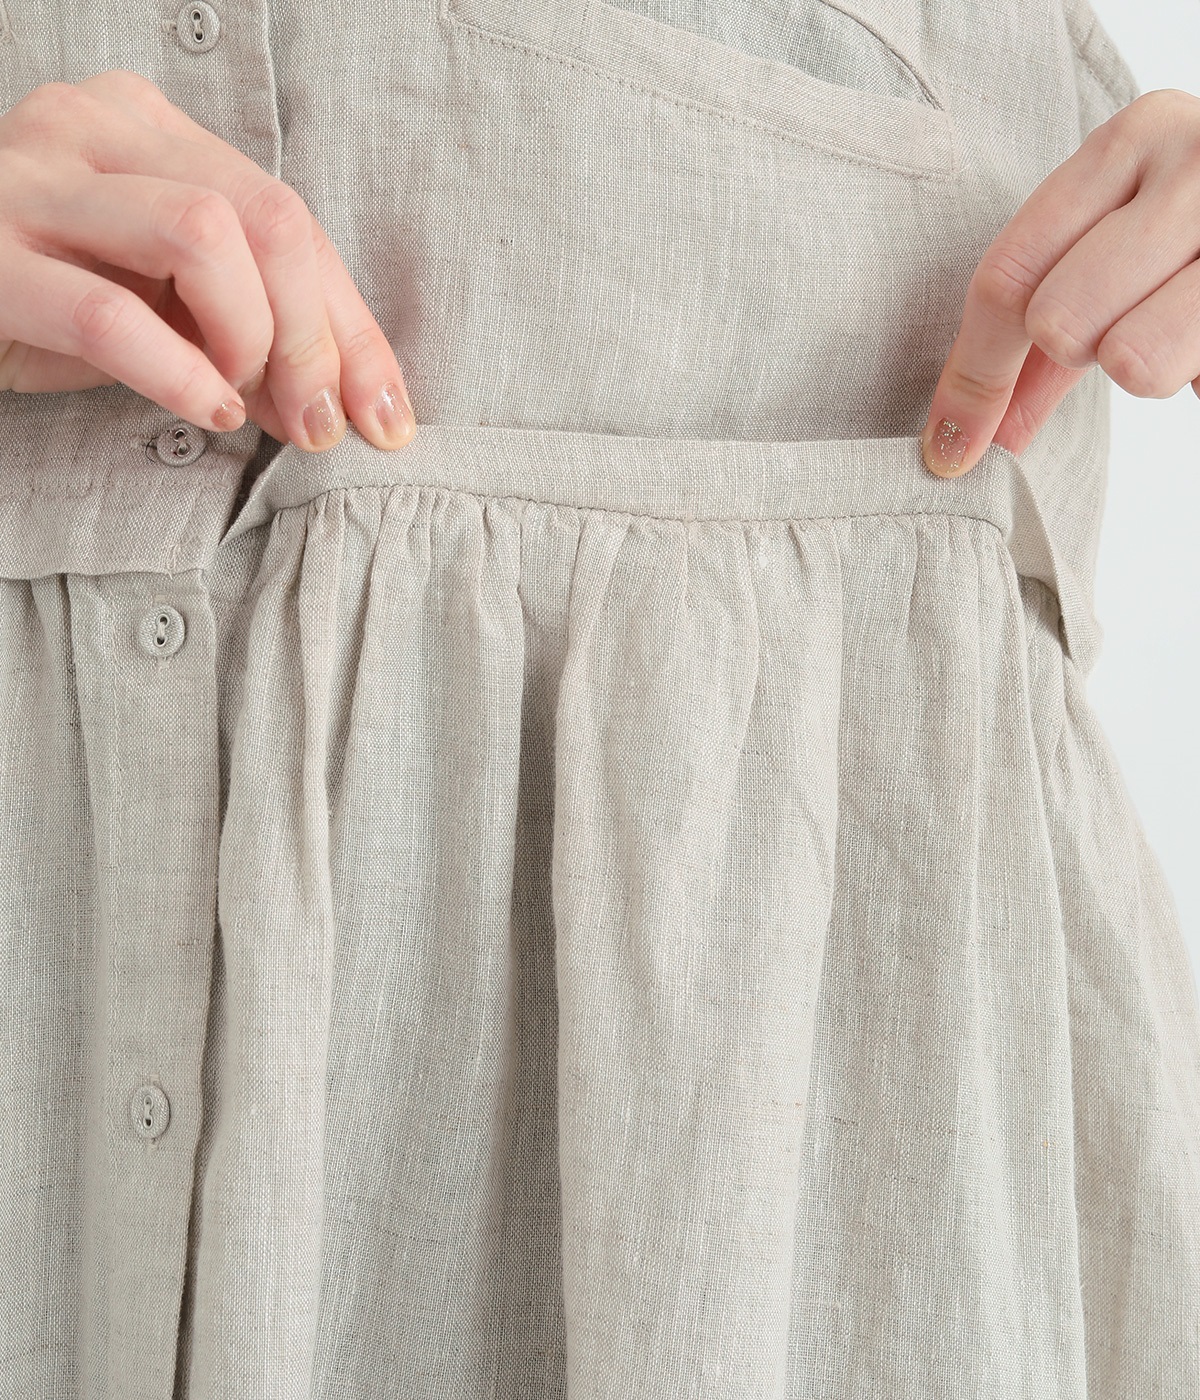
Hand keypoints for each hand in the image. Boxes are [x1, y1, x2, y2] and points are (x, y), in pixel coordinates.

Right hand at [0, 69, 415, 451]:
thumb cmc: (44, 300)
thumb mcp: (161, 302)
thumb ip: (251, 330)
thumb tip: (348, 403)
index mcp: (147, 128)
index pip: (289, 219)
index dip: (350, 327)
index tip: (380, 415)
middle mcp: (92, 129)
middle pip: (265, 217)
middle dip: (314, 338)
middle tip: (315, 422)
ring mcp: (33, 183)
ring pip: (202, 235)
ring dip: (251, 340)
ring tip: (239, 400)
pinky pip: (112, 313)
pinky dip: (181, 373)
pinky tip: (209, 407)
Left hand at [920, 88, 1199, 477]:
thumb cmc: (1193, 247)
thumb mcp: (1111, 261)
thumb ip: (1035, 344)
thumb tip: (958, 440)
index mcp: (1134, 137)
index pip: (1009, 275)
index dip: (972, 377)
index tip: (952, 447)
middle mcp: (1196, 158)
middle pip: (1056, 320)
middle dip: (1075, 352)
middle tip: (1120, 328)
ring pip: (1130, 358)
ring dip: (1141, 366)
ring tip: (1175, 324)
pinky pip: (1183, 374)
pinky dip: (1192, 373)